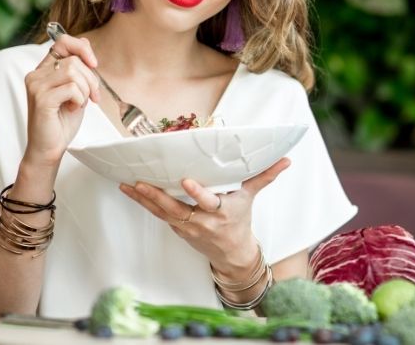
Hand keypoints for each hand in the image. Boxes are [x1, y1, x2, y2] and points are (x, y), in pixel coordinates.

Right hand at [23, 35, 100, 167]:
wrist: (49, 147)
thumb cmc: (62, 120)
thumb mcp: (75, 89)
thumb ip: (78, 69)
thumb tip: (86, 43)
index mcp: (43, 70)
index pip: (62, 42)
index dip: (82, 48)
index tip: (94, 64)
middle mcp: (36, 74)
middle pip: (74, 60)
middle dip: (91, 79)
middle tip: (93, 97)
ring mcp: (36, 86)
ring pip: (74, 72)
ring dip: (86, 90)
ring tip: (80, 104)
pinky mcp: (41, 98)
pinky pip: (72, 88)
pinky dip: (80, 100)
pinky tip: (73, 109)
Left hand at [119, 158, 291, 266]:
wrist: (232, 254)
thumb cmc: (240, 220)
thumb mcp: (252, 197)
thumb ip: (265, 176)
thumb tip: (285, 160)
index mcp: (222, 212)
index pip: (209, 202)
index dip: (197, 194)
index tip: (187, 182)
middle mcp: (203, 221)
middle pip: (178, 209)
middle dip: (158, 196)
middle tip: (142, 183)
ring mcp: (188, 227)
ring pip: (163, 212)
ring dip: (144, 199)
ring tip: (129, 184)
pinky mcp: (178, 228)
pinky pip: (159, 214)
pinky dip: (145, 203)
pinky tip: (132, 190)